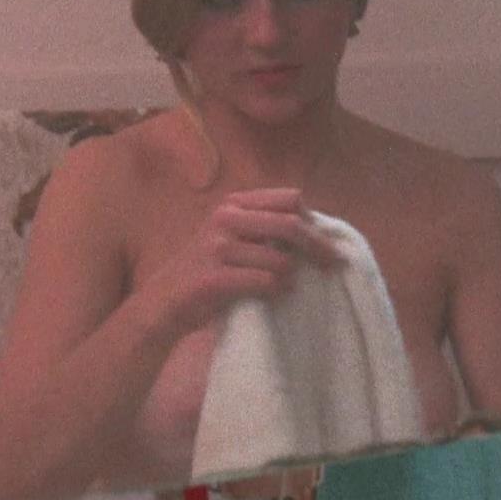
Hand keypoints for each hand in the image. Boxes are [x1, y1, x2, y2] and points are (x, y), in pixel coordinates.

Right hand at [146, 187, 344, 335]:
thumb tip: (316, 229)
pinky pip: (264, 281)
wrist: (166, 300)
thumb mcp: (231, 236)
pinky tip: (277, 295)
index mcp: (234, 203)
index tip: (327, 241)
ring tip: (291, 285)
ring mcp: (217, 248)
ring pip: (280, 259)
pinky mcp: (213, 278)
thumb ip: (263, 226)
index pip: (289, 199)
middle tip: (334, 264)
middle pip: (290, 224)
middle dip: (318, 246)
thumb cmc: (209, 269)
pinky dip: (278, 290)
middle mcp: (225, 218)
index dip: (313, 220)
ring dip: (292, 276)